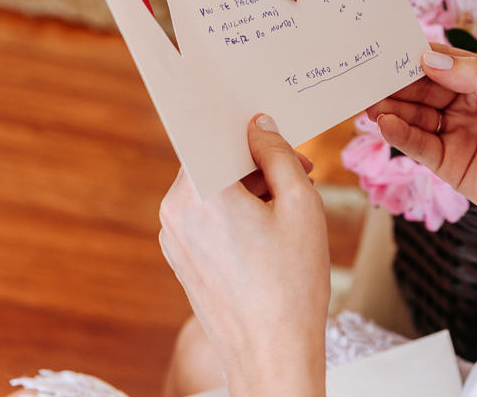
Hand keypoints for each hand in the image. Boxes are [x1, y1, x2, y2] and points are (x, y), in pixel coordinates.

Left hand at [159, 115, 329, 396]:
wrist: (273, 352)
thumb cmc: (292, 281)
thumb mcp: (301, 203)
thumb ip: (280, 155)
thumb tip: (260, 126)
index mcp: (199, 193)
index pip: (214, 135)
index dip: (247, 126)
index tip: (275, 125)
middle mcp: (174, 212)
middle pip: (215, 162)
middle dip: (256, 160)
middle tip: (302, 169)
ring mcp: (174, 239)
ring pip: (213, 190)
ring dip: (250, 188)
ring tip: (292, 206)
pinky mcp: (182, 260)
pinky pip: (209, 218)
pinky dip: (238, 213)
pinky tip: (273, 231)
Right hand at [369, 45, 476, 267]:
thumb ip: (476, 77)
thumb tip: (430, 58)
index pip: (445, 61)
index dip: (417, 54)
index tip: (387, 45)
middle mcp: (468, 104)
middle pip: (423, 87)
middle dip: (396, 80)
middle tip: (365, 73)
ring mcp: (456, 134)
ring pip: (415, 114)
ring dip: (391, 106)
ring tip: (367, 99)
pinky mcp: (449, 164)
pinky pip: (419, 144)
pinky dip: (399, 134)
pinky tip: (384, 123)